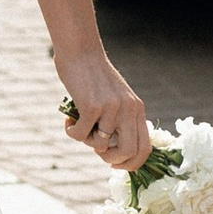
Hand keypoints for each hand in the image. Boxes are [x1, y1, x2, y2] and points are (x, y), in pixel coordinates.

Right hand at [55, 43, 148, 175]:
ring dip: (85, 141)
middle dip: (111, 160)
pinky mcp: (92, 106)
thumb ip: (119, 120)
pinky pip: (80, 135)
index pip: (144, 149)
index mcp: (137, 109)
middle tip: (96, 151)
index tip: (113, 163)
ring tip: (78, 125)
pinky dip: (71, 132)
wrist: (80, 50)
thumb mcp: (115, 98)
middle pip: (128, 153)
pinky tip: (68, 120)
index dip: (130, 163)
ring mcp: (111, 108)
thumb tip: (111, 151)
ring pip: (100, 146)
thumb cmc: (93, 76)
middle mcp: (128, 109)